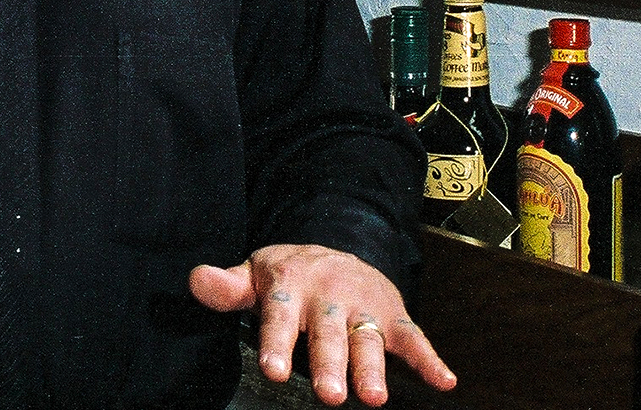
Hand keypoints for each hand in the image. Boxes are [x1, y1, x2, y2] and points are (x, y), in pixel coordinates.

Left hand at [190, 244, 455, 405]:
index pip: (280, 315)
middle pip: (329, 333)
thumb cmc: (288, 273)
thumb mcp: (254, 274)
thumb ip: (227, 287)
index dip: (277, 343)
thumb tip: (196, 281)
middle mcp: (329, 295)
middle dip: (331, 364)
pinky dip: (430, 359)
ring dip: (372, 368)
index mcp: (290, 284)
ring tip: (373, 398)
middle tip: (332, 396)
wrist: (336, 247)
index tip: (274, 371)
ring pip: (368, 338)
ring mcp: (363, 305)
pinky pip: (413, 337)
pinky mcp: (392, 314)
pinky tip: (444, 381)